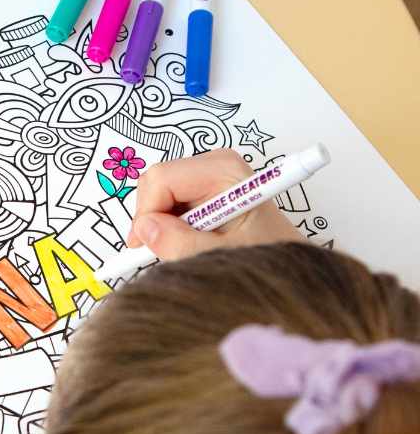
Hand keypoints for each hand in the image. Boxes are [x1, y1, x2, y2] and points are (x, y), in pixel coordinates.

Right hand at [127, 150, 302, 259]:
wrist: (289, 267)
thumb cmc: (267, 259)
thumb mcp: (221, 256)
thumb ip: (181, 243)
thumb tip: (145, 230)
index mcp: (224, 171)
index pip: (162, 179)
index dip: (147, 213)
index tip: (146, 245)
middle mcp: (214, 166)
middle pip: (156, 182)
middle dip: (151, 218)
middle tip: (162, 250)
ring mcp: (207, 177)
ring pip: (157, 194)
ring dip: (159, 224)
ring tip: (183, 248)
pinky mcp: (203, 190)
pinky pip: (166, 202)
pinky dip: (166, 226)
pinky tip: (185, 242)